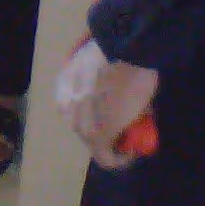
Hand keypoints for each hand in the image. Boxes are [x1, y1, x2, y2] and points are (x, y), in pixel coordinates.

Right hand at [55, 39, 158, 169]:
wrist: (122, 45)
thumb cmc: (137, 82)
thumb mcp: (142, 111)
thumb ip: (132, 126)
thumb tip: (131, 127)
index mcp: (95, 136)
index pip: (107, 160)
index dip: (122, 157)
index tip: (133, 145)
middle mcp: (75, 123)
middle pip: (89, 139)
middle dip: (105, 135)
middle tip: (121, 123)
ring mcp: (65, 100)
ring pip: (77, 118)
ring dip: (91, 117)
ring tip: (106, 103)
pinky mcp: (61, 80)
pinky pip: (69, 98)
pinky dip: (80, 98)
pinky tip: (92, 88)